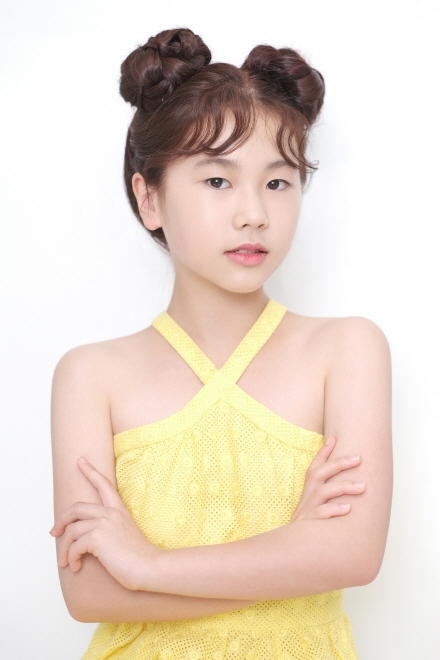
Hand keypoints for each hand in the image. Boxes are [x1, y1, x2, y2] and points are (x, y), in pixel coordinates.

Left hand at [50, 458, 162, 590]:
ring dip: (64, 548)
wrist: (149, 567)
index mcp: (119, 510)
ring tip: (66, 561)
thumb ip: (109, 530)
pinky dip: (71, 557)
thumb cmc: (139, 557)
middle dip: (61, 520)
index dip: (90, 471)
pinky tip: (76, 566)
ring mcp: (104, 523)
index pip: (104, 485)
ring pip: (71, 530)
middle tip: (54, 532)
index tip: (80, 461)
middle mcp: (110, 513)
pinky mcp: (97, 537)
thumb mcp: (124, 536)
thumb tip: (87, 537)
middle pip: (76, 507)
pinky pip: (74, 545)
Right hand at [291, 436, 364, 521]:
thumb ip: (324, 495)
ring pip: (324, 492)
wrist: (287, 549)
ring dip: (343, 487)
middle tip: (358, 458)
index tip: (335, 438)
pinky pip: (321, 514)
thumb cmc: (305, 527)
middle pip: (321, 473)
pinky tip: (347, 509)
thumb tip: (345, 488)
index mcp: (308, 491)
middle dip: (339, 463)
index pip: (315, 466)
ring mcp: (308, 509)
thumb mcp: (310, 507)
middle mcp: (308, 497)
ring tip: (362, 487)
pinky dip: (333, 510)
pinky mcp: (309, 524)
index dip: (324, 452)